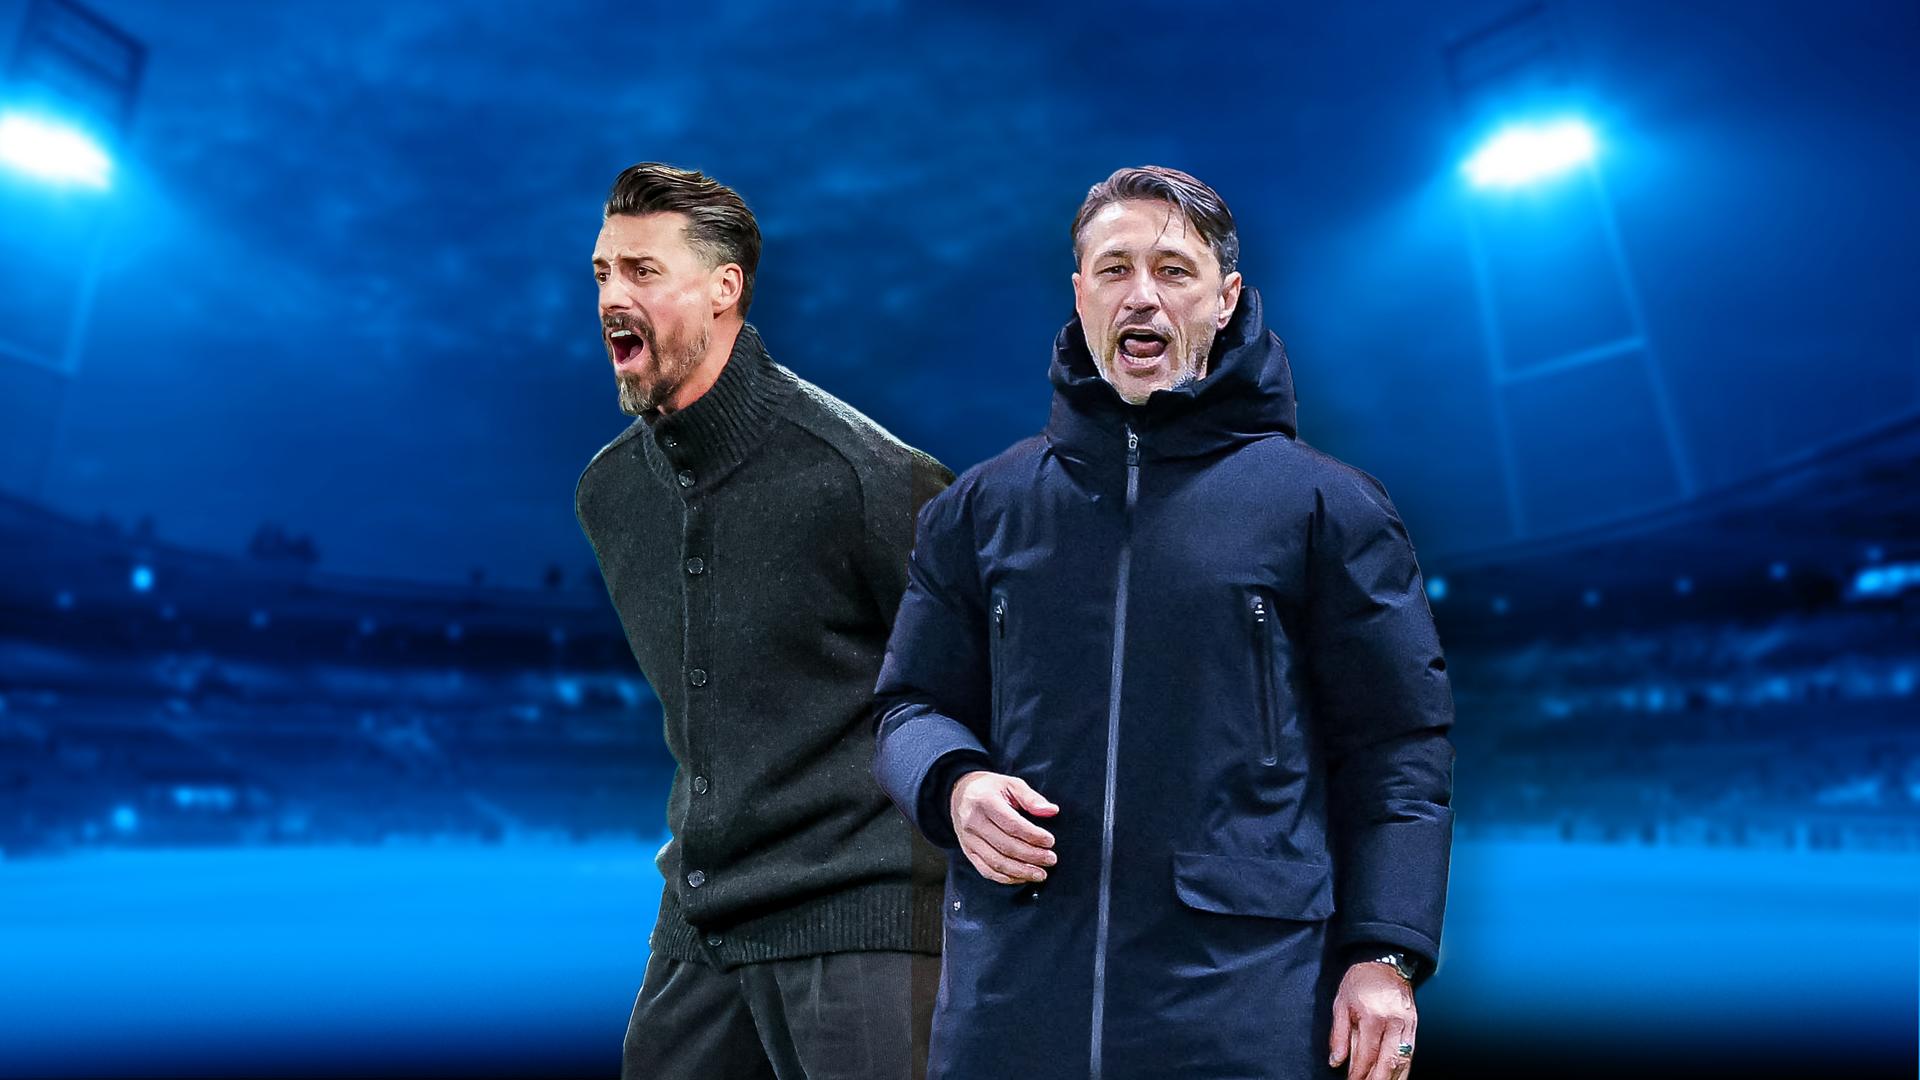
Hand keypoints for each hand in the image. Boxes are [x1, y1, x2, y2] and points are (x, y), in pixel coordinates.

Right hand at [948, 770, 1057, 884]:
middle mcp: (973, 822)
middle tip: (1051, 859)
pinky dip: (1006, 878)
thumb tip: (1052, 811)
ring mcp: (968, 840)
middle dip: (1031, 856)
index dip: (1033, 835)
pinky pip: (987, 870)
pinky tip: (1023, 877)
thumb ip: (1031, 798)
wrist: (960, 794)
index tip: (1050, 841)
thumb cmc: (991, 788)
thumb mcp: (1011, 784)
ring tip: (1041, 874)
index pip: (1012, 824)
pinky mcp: (968, 852)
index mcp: (985, 802)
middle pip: (1005, 846)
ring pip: (996, 862)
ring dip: (1021, 871)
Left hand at [1328, 960, 1416, 1079]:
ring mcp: (1408, 1025)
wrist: (1384, 962)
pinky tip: (1396, 1077)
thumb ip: (1339, 1035)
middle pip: (1387, 1063)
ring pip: (1403, 1061)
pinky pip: (1411, 1053)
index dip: (1358, 1074)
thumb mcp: (1341, 1004)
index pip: (1366, 1055)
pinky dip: (1403, 1069)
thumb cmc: (1361, 981)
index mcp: (1373, 1016)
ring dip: (1392, 1078)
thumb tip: (1336, 1060)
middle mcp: (1394, 1023)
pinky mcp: (1415, 1025)